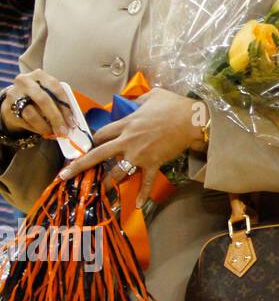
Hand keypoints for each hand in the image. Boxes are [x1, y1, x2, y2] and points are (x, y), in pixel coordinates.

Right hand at [1, 69, 79, 136]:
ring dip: (45, 126)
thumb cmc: (39, 96)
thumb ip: (60, 102)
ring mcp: (14, 95)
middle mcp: (25, 82)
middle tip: (63, 130)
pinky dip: (36, 128)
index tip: (72, 120)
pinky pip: (24, 122)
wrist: (15, 100)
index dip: (65, 106)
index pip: (56, 88)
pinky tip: (43, 130)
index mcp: (39, 75)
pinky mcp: (8, 109)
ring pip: (32, 114)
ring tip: (53, 132)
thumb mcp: (49, 93)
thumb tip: (72, 120)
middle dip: (56, 117)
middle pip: (43, 100)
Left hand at [58, 89, 206, 202]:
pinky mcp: (153, 163)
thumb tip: (134, 102)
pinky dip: (143, 194)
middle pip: (97, 154)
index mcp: (125, 124)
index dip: (92, 141)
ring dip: (106, 184)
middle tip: (64, 175)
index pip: (101, 134)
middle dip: (79, 166)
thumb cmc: (174, 105)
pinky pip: (146, 181)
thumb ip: (139, 100)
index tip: (88, 146)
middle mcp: (127, 141)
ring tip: (97, 194)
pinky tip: (138, 205)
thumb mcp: (153, 96)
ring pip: (117, 172)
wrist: (192, 120)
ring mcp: (139, 154)